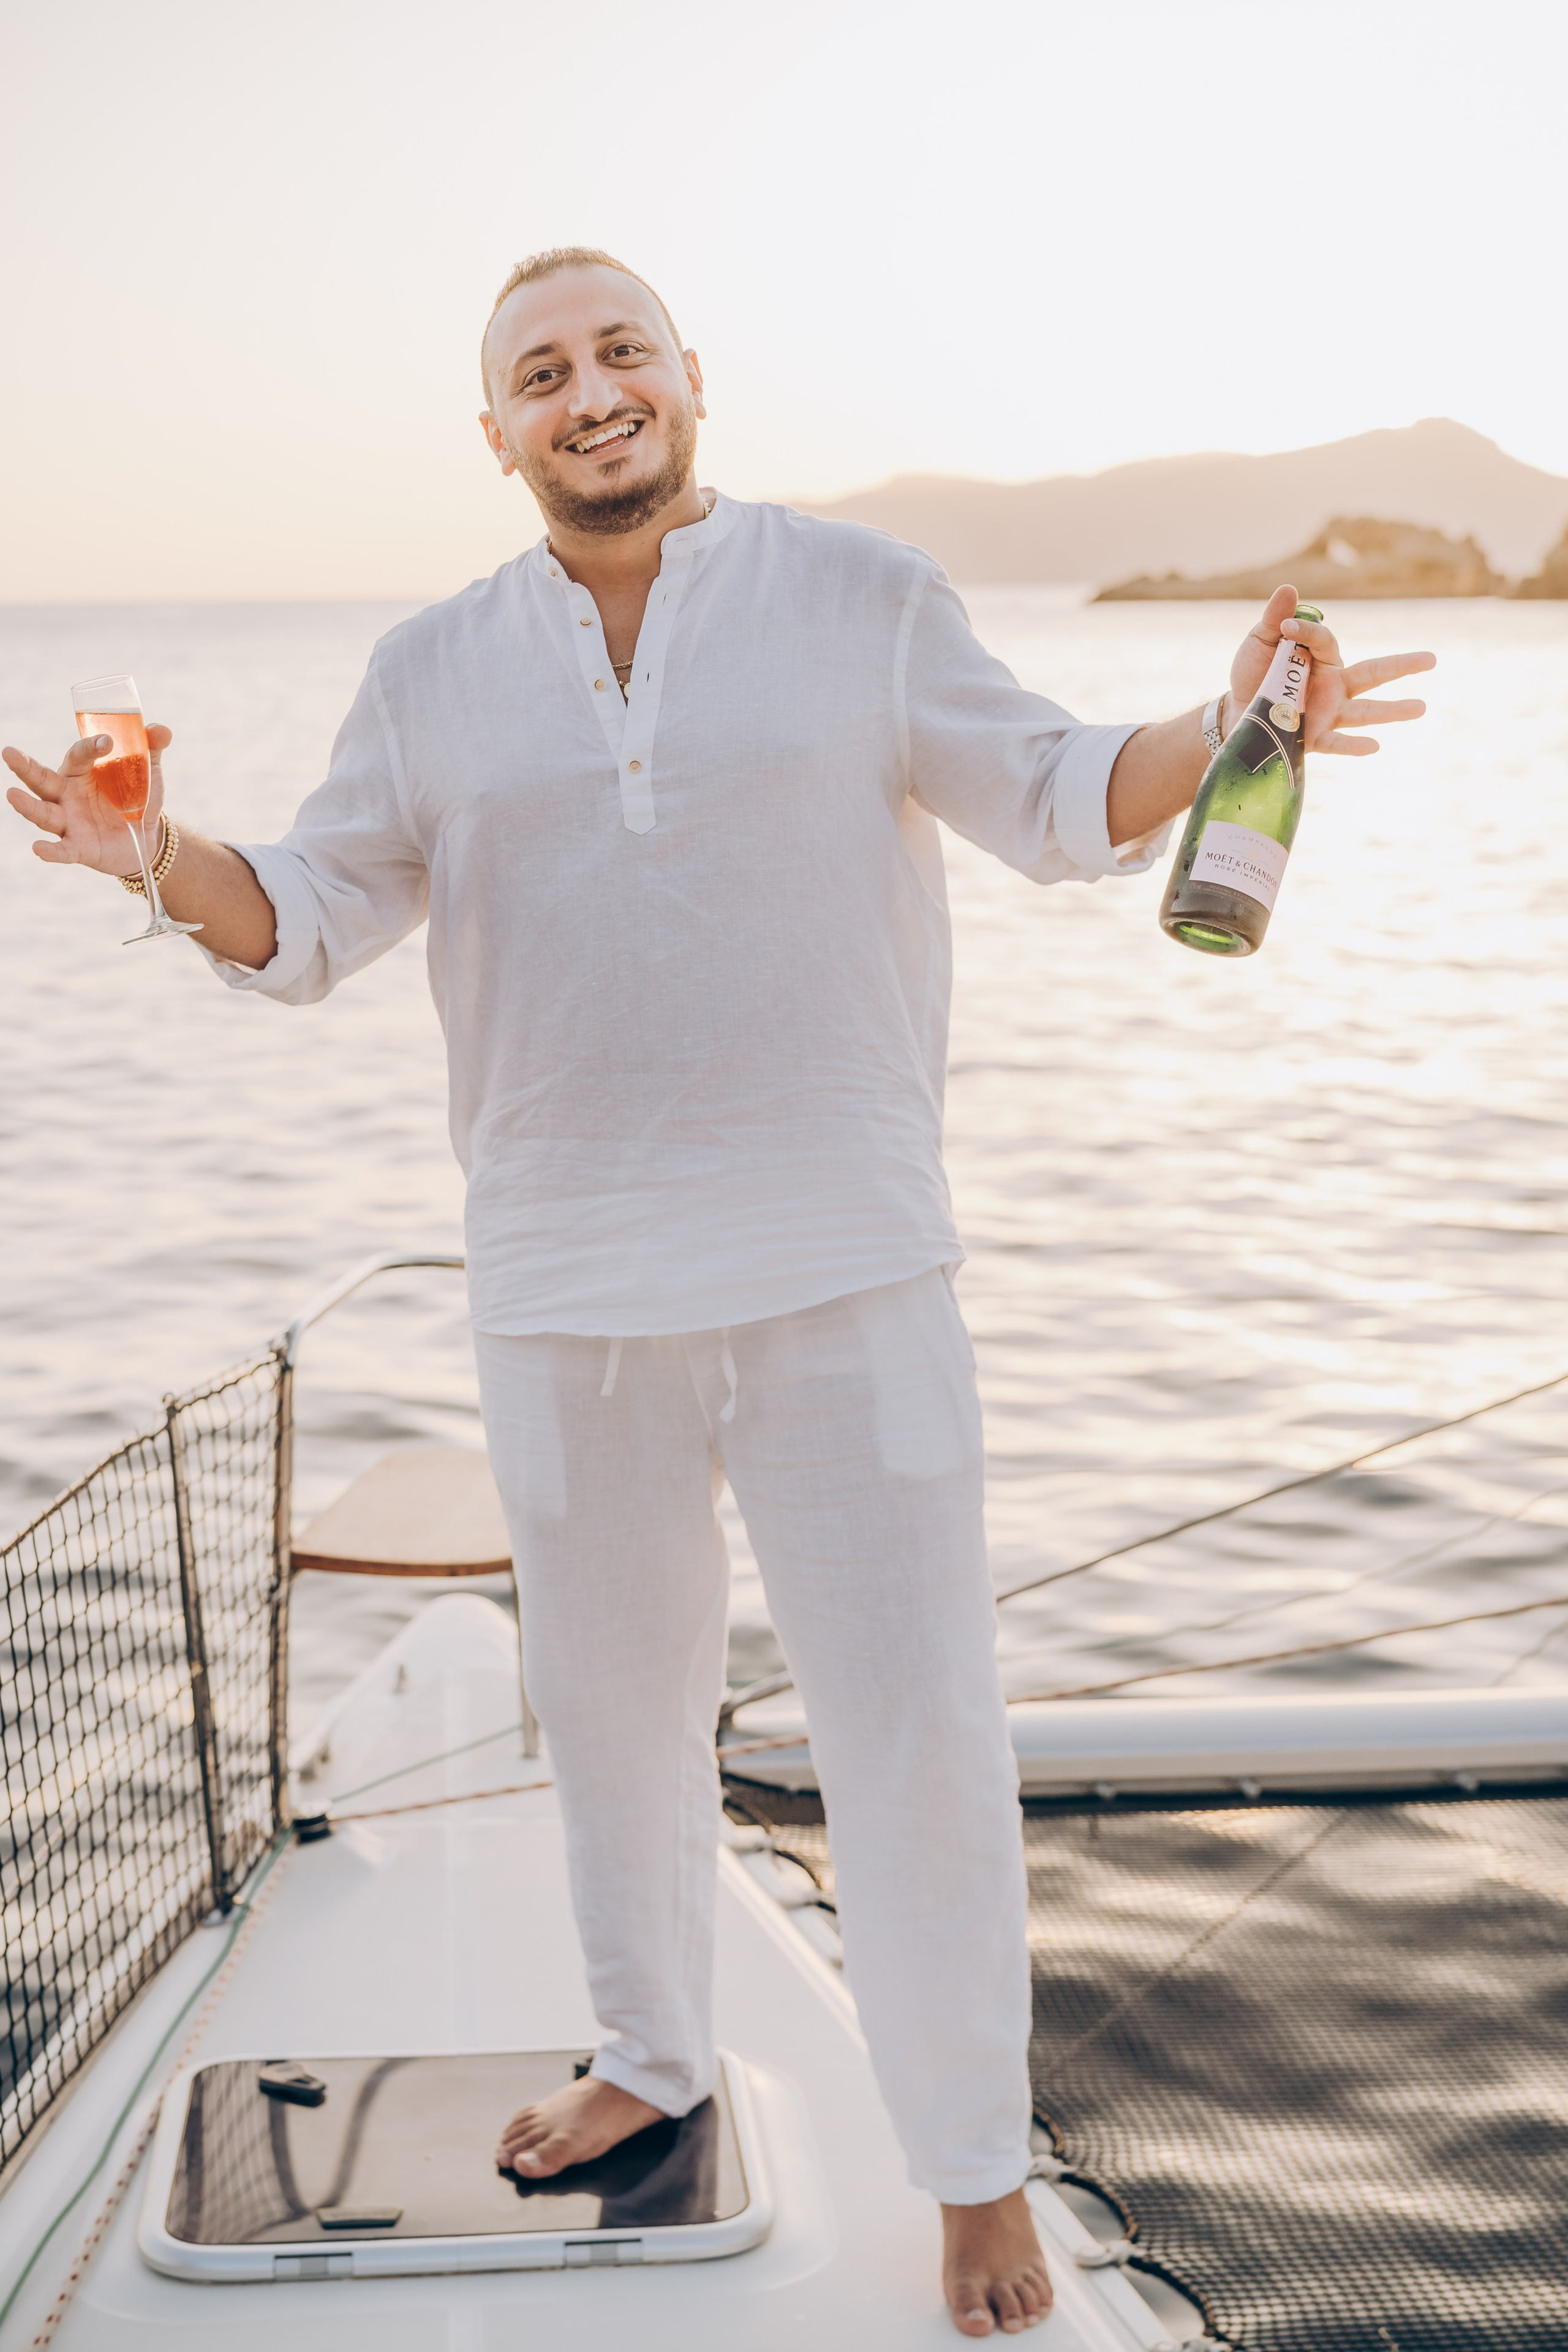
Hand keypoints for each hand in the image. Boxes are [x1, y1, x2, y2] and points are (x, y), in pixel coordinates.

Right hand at [3, 725, 170, 873]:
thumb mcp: (147, 771)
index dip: (90, 747)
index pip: (79, 755)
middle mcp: (67, 795)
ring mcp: (69, 822)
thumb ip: (151, 749)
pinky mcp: (78, 848)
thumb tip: (162, 729)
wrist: (147, 837)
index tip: (107, 742)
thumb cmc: (137, 796)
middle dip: (24, 768)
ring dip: (28, 807)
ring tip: (11, 795)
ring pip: (44, 814)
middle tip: (8, 752)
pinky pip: (62, 850)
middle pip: (41, 780)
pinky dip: (50, 851)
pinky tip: (38, 849)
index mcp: (81, 771)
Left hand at [1227, 585, 1434, 755]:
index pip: (1326, 640)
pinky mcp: (1313, 738)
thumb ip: (1275, 619)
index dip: (1308, 631)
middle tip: (1433, 659)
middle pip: (1372, 674)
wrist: (1234, 711)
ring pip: (1365, 712)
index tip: (1286, 627)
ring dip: (1392, 711)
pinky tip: (1374, 746)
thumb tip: (1289, 588)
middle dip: (1402, 666)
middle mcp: (1334, 686)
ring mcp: (1327, 712)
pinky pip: (1336, 742)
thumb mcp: (1261, 642)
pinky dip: (1353, 745)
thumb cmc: (1253, 673)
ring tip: (1421, 707)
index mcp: (1322, 658)